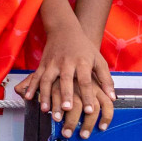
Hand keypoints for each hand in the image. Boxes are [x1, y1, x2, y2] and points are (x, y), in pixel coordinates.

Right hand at [15, 24, 113, 139]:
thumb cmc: (84, 48)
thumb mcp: (98, 60)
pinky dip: (31, 87)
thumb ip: (105, 79)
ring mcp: (52, 63)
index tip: (90, 110)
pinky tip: (28, 98)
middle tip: (66, 109)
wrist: (64, 30)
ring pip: (47, 80)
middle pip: (66, 80)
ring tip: (46, 110)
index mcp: (82, 62)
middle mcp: (66, 62)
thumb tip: (113, 98)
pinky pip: (36, 77)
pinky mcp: (42, 64)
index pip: (86, 81)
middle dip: (65, 95)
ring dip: (46, 95)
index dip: (88, 95)